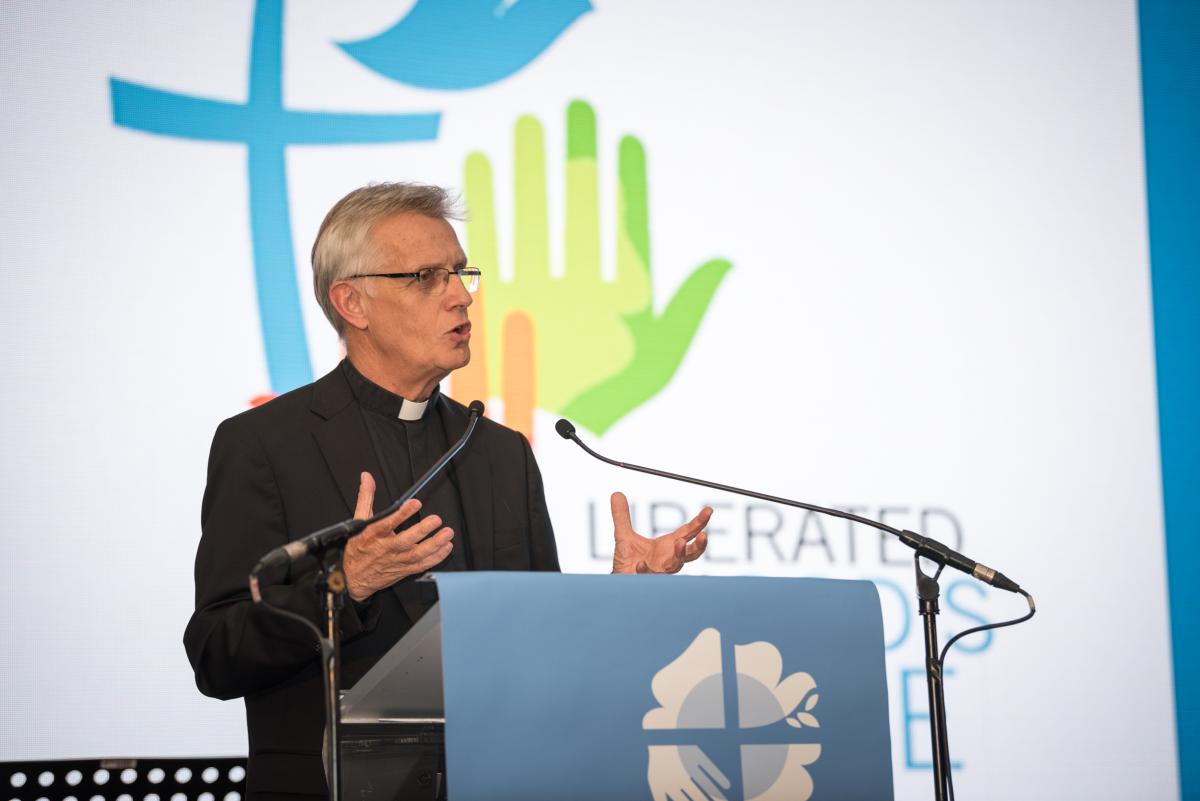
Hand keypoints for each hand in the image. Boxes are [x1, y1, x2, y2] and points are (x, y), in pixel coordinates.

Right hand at [342, 472, 453, 600]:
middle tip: (436, 520)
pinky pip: (422, 565)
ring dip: (434, 544)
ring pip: (417, 555)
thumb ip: (366, 497)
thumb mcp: (358, 521)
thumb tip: (367, 477)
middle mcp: (385, 548)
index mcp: (373, 534)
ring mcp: (396, 560)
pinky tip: (446, 547)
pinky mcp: (403, 570)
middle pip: (405, 541)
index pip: (387, 523)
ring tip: (447, 533)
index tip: (415, 503)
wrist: (353, 578)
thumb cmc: (357, 548)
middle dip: (422, 530)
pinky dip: (436, 557)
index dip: (402, 513)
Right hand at [454, 101, 731, 437]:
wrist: (561, 425)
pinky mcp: (507, 295)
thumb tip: (721, 263)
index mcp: (618, 284)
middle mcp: (579, 277)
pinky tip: (488, 172)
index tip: (625, 141)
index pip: (622, 221)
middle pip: (577, 207)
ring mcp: (541, 282)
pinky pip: (498, 246)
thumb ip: (687, 305)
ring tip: (529, 130)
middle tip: (574, 114)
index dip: (624, 181)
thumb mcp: (662, 352)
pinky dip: (492, 209)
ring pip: (537, 216)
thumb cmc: (616, 396)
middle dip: (575, 160)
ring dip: (531, 172)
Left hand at [610, 491, 709, 573]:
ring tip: (680, 543)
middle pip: (691, 553)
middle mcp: (668, 560)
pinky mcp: (649, 582)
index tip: (709, 510)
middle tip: (705, 535)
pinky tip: (640, 565)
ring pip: (676, 566)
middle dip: (699, 545)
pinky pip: (650, 576)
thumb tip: (616, 494)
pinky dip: (645, 570)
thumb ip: (621, 516)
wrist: (618, 584)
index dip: (699, 522)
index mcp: (667, 547)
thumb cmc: (627, 563)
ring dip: (679, 555)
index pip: (688, 533)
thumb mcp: (623, 536)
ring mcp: (660, 572)